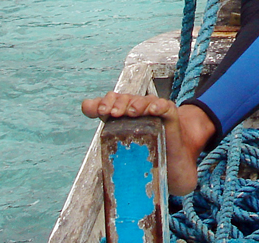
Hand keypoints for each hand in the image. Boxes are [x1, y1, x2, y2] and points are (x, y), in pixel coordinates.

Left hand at [80, 94, 215, 195]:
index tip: (101, 112)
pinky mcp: (170, 115)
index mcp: (123, 113)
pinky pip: (165, 106)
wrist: (170, 160)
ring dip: (137, 104)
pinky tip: (153, 110)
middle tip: (114, 113)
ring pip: (145, 100)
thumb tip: (88, 120)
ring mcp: (155, 110)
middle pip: (127, 98)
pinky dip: (159, 106)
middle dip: (119, 104)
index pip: (112, 101)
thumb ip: (105, 132)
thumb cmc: (144, 149)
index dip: (105, 102)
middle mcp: (138, 108)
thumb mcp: (122, 144)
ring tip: (133, 112)